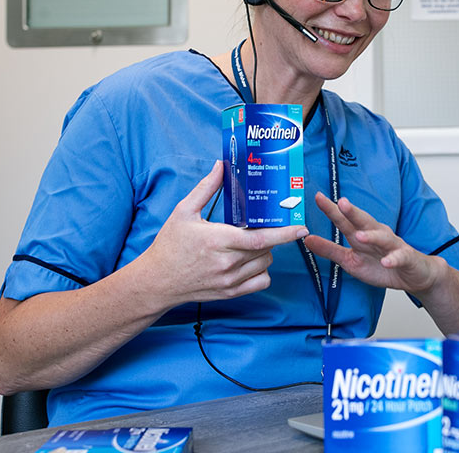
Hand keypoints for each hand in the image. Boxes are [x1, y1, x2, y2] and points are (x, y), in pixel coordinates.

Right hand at [133, 161, 308, 308]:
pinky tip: (251, 262)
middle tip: (263, 225)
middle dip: (271, 235)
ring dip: (266, 252)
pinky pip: (260, 282)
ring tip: (251, 243)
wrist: (157, 281)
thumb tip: (221, 166)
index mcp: (218, 240)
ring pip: (266, 264)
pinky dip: (262, 271)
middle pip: (266, 248)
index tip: (301, 227)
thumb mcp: (183, 212)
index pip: (261, 238)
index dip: (285, 233)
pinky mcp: (230, 292)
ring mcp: (230, 280)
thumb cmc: (169, 245)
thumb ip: (205, 188)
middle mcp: (227, 262)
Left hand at [302, 192, 445, 294]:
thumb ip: (330, 250)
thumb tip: (307, 239)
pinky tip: (387, 261)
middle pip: (364, 221)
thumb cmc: (381, 265)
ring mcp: (393, 246)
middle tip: (342, 203)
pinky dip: (393, 259)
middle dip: (353, 212)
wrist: (413, 275)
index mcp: (362, 234)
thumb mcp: (350, 261)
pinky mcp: (406, 258)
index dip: (332, 210)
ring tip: (360, 235)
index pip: (345, 220)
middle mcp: (377, 235)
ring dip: (372, 236)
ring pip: (383, 238)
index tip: (318, 198)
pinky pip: (399, 257)